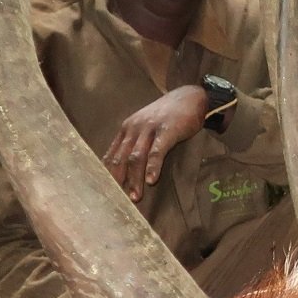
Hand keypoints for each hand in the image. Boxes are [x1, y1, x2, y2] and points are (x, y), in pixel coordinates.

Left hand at [102, 85, 214, 201]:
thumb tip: (123, 167)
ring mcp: (150, 129)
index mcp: (126, 129)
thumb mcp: (145, 126)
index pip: (112, 155)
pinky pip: (157, 151)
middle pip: (121, 158)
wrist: (190, 97)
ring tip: (135, 197)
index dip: (108, 175)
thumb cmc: (167, 115)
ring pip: (136, 157)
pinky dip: (153, 167)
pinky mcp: (167, 130)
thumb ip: (134, 143)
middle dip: (118, 181)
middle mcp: (134, 128)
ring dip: (134, 179)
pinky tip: (152, 180)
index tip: (107, 193)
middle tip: (119, 200)